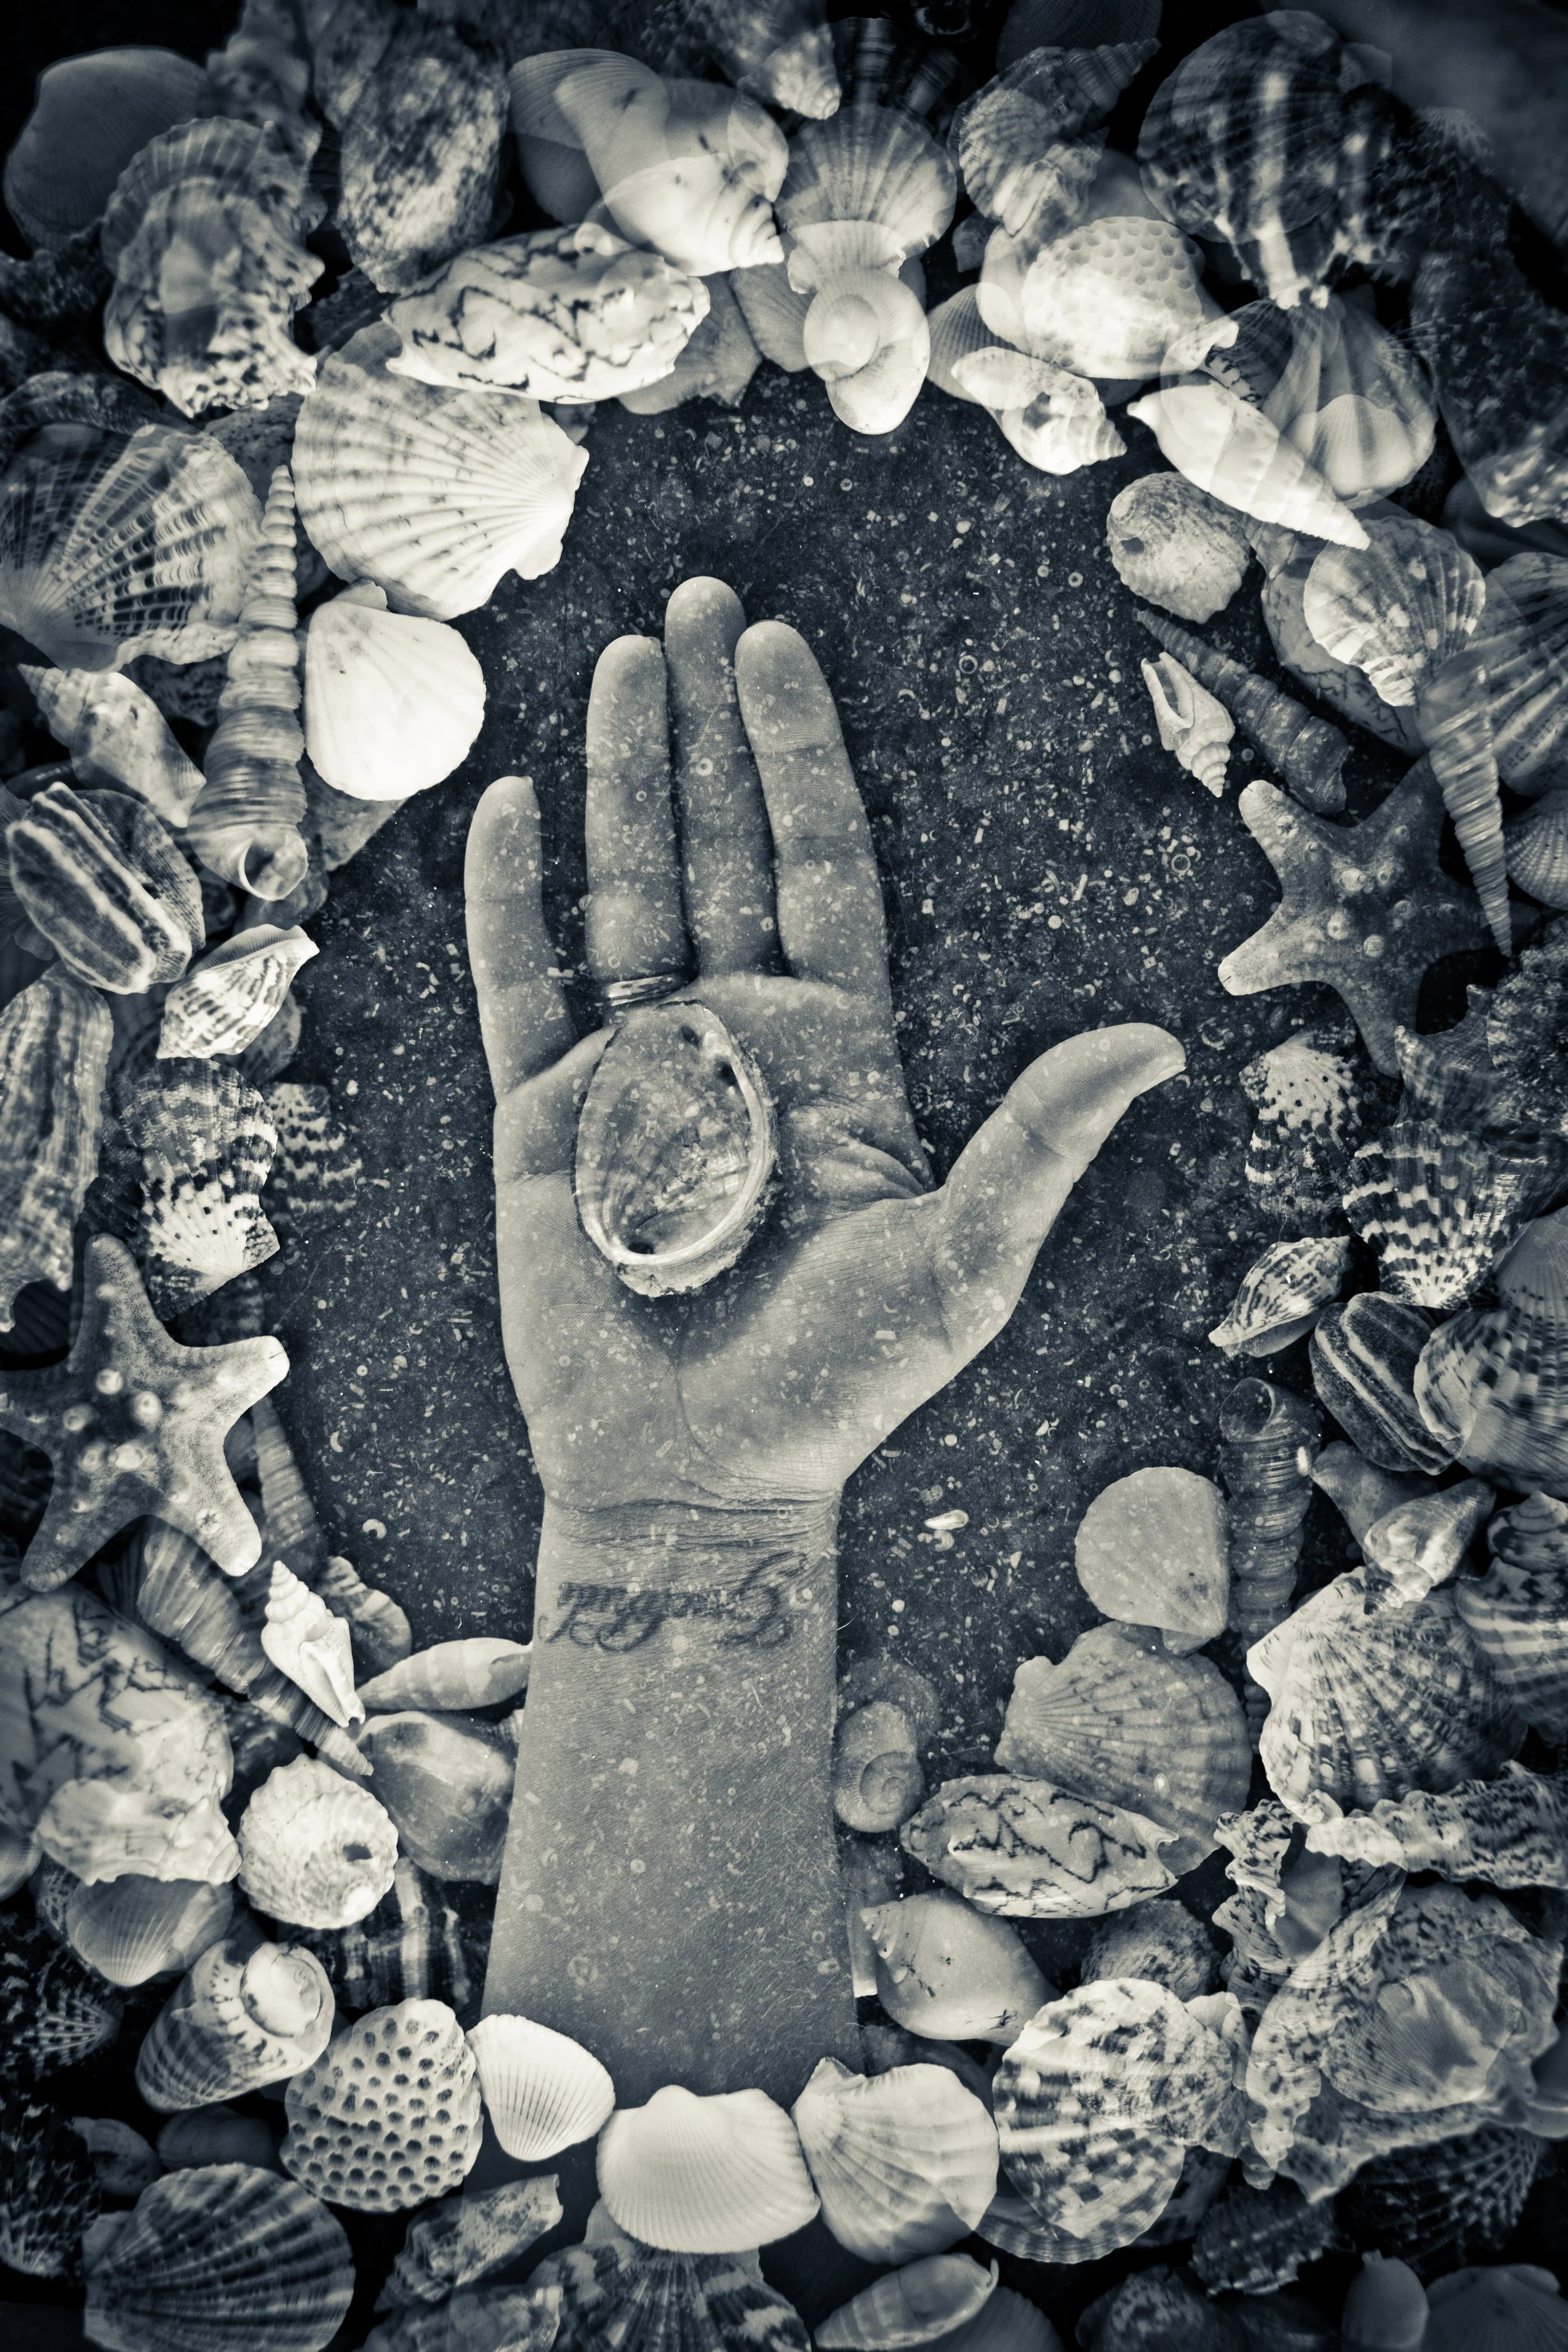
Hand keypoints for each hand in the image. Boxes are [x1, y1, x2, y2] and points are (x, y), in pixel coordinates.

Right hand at [465, 577, 1183, 1517]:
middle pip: (716, 851)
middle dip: (703, 729)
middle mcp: (731, 1037)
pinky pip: (519, 988)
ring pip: (621, 893)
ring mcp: (633, 1071)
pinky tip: (511, 807)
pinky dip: (509, 902)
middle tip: (695, 607)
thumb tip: (1157, 1042)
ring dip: (619, 781)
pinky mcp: (542, 1119)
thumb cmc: (839, 1384)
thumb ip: (1038, 1142)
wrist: (699, 1476)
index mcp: (831, 1051)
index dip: (796, 759)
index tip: (776, 650)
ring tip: (618, 668)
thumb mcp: (961, 1261)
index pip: (817, 869)